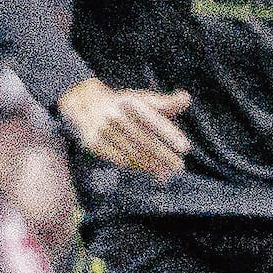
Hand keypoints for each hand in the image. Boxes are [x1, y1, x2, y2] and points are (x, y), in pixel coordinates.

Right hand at [58, 79, 193, 179]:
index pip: (154, 121)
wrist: (86, 104)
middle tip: (179, 167)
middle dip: (164, 156)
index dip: (170, 135)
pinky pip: (119, 158)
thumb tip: (186, 98)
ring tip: (166, 173)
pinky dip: (135, 165)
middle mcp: (115, 116)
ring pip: (133, 153)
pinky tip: (148, 169)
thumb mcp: (143, 99)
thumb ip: (166, 103)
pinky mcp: (93, 143)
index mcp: (130, 102)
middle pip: (145, 141)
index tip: (185, 148)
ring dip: (152, 165)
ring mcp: (102, 130)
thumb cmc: (125, 104)